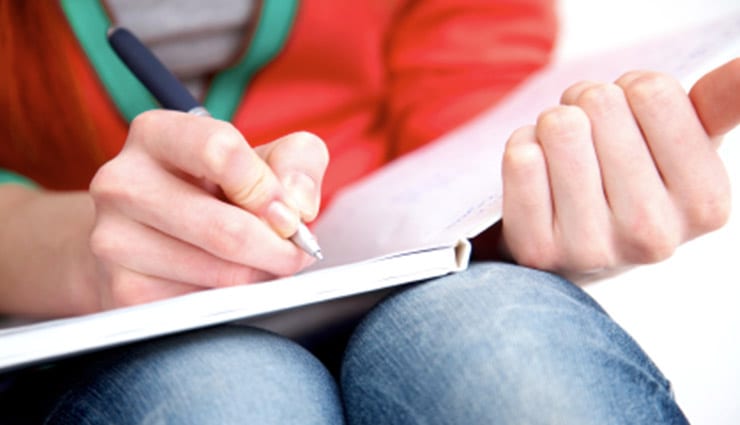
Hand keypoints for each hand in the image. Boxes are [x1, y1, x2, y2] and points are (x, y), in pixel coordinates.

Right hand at [89, 111, 327, 307]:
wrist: (153, 232)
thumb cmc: (216, 189)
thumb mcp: (264, 158)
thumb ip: (298, 162)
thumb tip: (297, 205)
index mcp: (156, 135)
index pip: (221, 152)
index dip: (269, 189)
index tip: (289, 212)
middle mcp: (122, 183)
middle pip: (225, 229)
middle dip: (279, 249)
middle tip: (296, 253)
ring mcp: (114, 240)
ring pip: (222, 274)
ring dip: (261, 276)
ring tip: (262, 263)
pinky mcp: (123, 291)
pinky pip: (205, 306)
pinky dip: (233, 299)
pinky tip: (228, 281)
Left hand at [499, 58, 739, 278]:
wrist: (570, 246)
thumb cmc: (629, 183)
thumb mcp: (682, 148)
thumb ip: (716, 106)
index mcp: (706, 203)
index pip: (652, 91)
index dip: (630, 89)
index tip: (631, 118)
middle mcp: (654, 235)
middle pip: (601, 103)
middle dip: (586, 104)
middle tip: (589, 136)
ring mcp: (593, 249)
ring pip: (559, 126)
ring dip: (552, 124)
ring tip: (563, 154)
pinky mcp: (539, 251)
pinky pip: (521, 157)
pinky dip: (522, 147)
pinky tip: (537, 176)